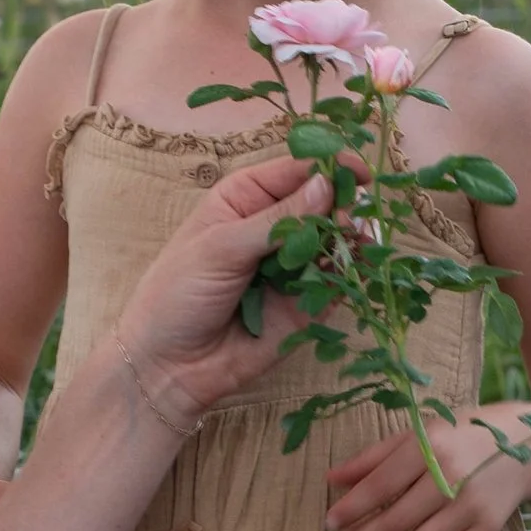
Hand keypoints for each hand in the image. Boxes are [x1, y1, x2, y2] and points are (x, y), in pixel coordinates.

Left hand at [112, 152, 332, 425]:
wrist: (169, 365)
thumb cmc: (178, 294)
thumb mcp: (222, 248)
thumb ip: (277, 220)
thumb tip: (326, 184)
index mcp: (246, 197)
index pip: (297, 169)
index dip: (331, 165)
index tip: (362, 173)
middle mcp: (274, 226)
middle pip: (325, 202)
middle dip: (345, 206)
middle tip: (350, 220)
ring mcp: (293, 265)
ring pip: (337, 241)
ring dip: (353, 239)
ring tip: (357, 243)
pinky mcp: (307, 303)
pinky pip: (337, 282)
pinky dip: (351, 274)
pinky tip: (356, 271)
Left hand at [325, 416, 530, 530]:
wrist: (524, 447)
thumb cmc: (459, 438)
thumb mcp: (418, 434)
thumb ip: (373, 457)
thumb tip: (331, 479)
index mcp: (429, 446)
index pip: (380, 485)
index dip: (351, 509)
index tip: (330, 523)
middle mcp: (451, 476)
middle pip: (397, 519)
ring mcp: (472, 506)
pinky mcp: (488, 529)